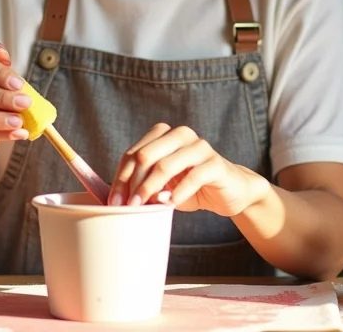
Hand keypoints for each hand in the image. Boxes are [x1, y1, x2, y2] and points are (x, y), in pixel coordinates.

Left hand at [109, 123, 267, 215]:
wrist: (229, 192)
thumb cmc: (190, 187)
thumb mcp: (163, 186)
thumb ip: (143, 185)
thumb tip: (116, 201)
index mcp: (164, 135)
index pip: (133, 153)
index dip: (120, 178)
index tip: (113, 202)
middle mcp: (180, 135)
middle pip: (145, 155)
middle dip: (132, 183)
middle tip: (127, 207)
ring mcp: (199, 147)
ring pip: (165, 165)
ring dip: (150, 189)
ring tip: (143, 208)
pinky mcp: (215, 163)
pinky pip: (192, 177)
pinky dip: (178, 193)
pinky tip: (170, 204)